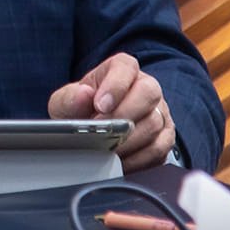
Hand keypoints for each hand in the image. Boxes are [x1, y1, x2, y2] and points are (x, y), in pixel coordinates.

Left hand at [48, 52, 175, 171]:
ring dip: (128, 141)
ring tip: (106, 149)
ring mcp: (159, 112)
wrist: (89, 134)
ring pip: (154, 124)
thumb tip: (83, 94)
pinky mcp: (164, 138)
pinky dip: (137, 159)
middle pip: (148, 93)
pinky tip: (119, 162)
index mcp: (122, 70)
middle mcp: (146, 87)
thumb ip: (70, 98)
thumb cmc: (79, 112)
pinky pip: (159, 150)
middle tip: (103, 132)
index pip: (126, 67)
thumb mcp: (65, 103)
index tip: (100, 105)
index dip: (115, 85)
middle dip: (123, 116)